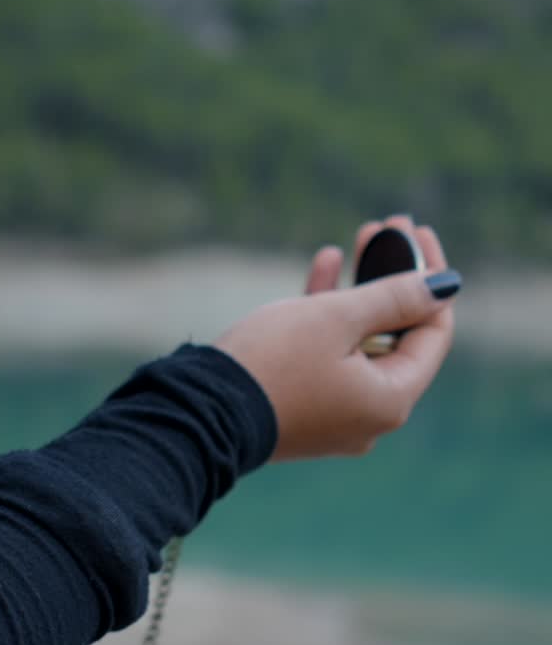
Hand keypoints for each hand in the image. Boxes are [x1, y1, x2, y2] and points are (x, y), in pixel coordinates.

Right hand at [212, 215, 457, 462]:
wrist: (200, 411)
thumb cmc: (272, 363)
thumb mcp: (337, 318)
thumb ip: (395, 296)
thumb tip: (445, 284)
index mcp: (391, 400)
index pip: (433, 333)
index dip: (430, 278)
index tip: (415, 232)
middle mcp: (371, 416)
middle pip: (398, 336)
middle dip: (391, 279)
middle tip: (386, 228)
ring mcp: (337, 416)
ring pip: (361, 344)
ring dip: (359, 292)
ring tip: (356, 240)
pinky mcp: (306, 409)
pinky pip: (330, 358)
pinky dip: (329, 319)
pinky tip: (325, 266)